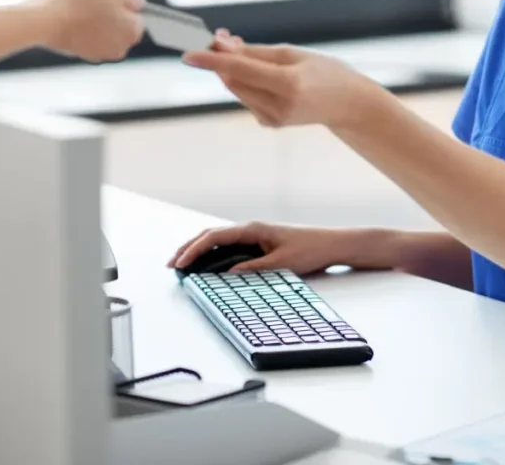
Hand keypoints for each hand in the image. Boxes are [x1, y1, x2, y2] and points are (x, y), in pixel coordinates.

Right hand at [38, 0, 144, 61]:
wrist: (43, 21)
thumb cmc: (79, 4)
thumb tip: (138, 2)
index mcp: (131, 33)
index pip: (137, 12)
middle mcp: (117, 47)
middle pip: (117, 17)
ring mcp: (96, 51)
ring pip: (97, 20)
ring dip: (88, 2)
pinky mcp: (75, 50)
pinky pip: (80, 27)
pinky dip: (75, 13)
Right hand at [168, 221, 361, 274]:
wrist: (332, 245)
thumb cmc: (310, 250)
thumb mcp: (281, 264)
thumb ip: (253, 269)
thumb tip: (227, 275)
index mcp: (253, 229)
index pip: (215, 237)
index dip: (194, 250)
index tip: (180, 264)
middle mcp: (251, 229)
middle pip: (212, 235)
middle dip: (189, 248)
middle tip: (171, 264)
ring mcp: (255, 236)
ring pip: (219, 240)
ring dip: (199, 250)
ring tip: (182, 264)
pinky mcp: (260, 244)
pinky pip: (229, 246)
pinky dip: (213, 253)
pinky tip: (207, 264)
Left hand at [182, 32, 377, 129]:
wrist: (348, 104)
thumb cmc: (325, 72)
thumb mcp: (293, 54)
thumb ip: (255, 52)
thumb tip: (221, 46)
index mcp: (288, 86)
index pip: (240, 71)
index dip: (212, 61)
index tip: (188, 54)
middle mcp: (278, 107)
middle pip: (233, 80)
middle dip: (222, 59)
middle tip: (219, 37)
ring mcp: (273, 119)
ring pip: (237, 89)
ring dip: (232, 70)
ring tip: (242, 50)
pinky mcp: (270, 124)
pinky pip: (247, 98)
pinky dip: (245, 83)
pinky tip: (262, 75)